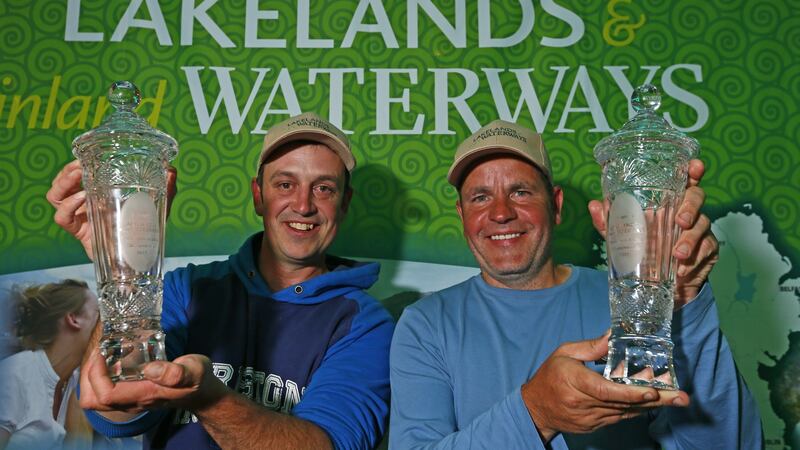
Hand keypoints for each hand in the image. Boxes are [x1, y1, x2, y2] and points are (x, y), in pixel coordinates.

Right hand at [46, 160, 177, 259]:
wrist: (138, 260)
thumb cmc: (143, 230)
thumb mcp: (156, 207)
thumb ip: (166, 190)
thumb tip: (172, 169)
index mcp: (97, 193)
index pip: (76, 174)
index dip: (75, 165)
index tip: (84, 157)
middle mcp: (84, 203)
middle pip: (61, 182)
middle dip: (67, 171)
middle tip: (80, 165)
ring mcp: (79, 217)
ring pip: (55, 196)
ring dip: (64, 183)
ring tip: (79, 175)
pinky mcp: (78, 232)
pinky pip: (62, 217)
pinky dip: (68, 206)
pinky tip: (83, 198)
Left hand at [79, 350, 224, 413]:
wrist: (203, 394)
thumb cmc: (198, 380)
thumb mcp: (194, 371)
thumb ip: (175, 372)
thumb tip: (151, 369)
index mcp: (144, 395)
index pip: (105, 394)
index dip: (95, 374)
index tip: (102, 351)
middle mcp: (133, 402)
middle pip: (92, 400)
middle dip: (87, 376)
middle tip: (97, 352)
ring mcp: (131, 401)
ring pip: (95, 399)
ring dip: (91, 377)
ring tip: (101, 355)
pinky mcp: (132, 396)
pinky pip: (105, 392)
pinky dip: (100, 378)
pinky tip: (111, 360)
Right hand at [521, 332, 688, 442]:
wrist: (536, 408)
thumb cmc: (550, 376)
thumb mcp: (564, 353)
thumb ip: (591, 347)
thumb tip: (614, 334)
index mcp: (575, 382)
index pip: (605, 391)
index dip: (631, 393)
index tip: (652, 391)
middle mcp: (584, 404)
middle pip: (624, 403)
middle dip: (656, 400)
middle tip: (682, 398)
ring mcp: (591, 418)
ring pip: (626, 412)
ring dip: (651, 404)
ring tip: (677, 396)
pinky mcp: (596, 426)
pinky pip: (621, 417)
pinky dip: (638, 408)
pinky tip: (654, 401)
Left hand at [588, 159, 718, 306]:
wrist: (660, 284)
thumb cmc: (644, 250)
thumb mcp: (622, 237)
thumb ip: (609, 222)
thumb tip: (594, 205)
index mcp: (669, 202)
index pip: (684, 180)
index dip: (693, 171)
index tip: (695, 166)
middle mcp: (687, 211)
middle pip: (697, 197)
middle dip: (691, 206)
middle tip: (681, 221)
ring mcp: (700, 229)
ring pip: (702, 225)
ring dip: (690, 239)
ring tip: (677, 254)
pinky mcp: (708, 250)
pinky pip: (706, 250)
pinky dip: (694, 260)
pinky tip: (681, 269)